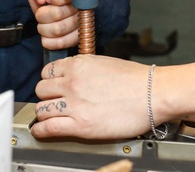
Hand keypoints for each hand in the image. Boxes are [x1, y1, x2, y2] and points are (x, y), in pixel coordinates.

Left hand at [27, 0, 78, 49]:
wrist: (45, 3)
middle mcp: (80, 7)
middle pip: (59, 15)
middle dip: (43, 15)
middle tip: (40, 12)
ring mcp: (79, 23)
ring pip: (59, 30)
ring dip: (44, 28)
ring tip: (42, 23)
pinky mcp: (76, 37)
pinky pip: (62, 43)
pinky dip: (49, 41)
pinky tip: (46, 36)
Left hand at [31, 56, 151, 139]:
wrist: (153, 94)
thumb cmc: (136, 79)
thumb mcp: (104, 62)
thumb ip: (84, 68)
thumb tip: (74, 75)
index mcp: (78, 65)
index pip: (47, 72)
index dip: (49, 80)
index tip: (52, 86)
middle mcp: (72, 82)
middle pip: (41, 90)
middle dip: (46, 96)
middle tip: (54, 101)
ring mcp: (74, 104)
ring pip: (41, 109)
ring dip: (45, 113)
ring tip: (50, 116)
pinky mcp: (80, 125)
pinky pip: (48, 127)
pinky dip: (41, 130)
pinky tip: (42, 131)